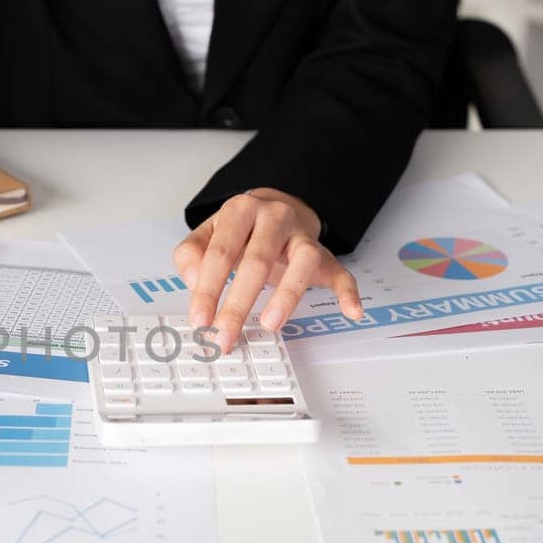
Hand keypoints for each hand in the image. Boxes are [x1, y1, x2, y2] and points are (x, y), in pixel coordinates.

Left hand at [173, 188, 364, 353]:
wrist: (276, 207)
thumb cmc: (240, 230)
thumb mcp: (207, 234)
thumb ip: (191, 255)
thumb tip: (194, 282)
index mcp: (241, 211)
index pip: (221, 252)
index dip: (208, 288)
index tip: (200, 319)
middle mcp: (275, 218)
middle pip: (258, 261)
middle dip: (238, 304)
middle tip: (224, 335)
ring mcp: (303, 236)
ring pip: (303, 261)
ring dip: (287, 295)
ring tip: (271, 323)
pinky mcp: (326, 255)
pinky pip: (342, 272)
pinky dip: (348, 292)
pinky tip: (351, 311)